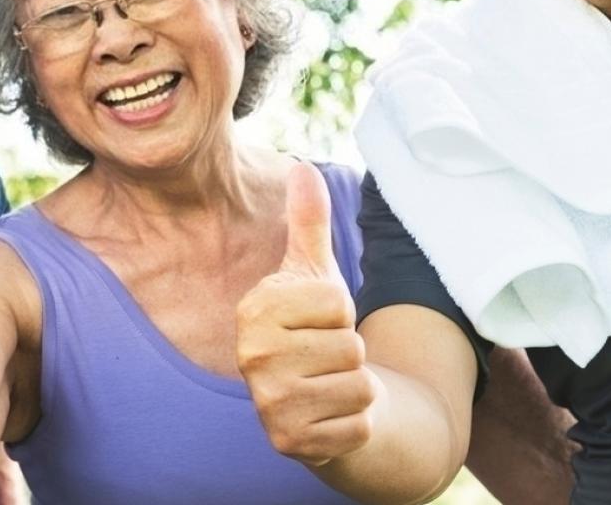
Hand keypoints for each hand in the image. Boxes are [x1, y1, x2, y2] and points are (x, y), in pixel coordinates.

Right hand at [237, 163, 379, 466]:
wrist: (317, 401)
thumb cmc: (316, 331)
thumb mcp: (314, 275)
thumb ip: (307, 222)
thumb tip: (301, 167)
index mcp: (255, 311)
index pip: (336, 303)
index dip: (341, 312)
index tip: (320, 322)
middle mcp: (252, 357)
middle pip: (350, 346)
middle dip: (350, 353)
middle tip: (326, 358)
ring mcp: (268, 403)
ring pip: (358, 384)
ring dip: (356, 388)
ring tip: (330, 384)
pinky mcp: (291, 442)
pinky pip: (358, 424)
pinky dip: (356, 423)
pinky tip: (331, 415)